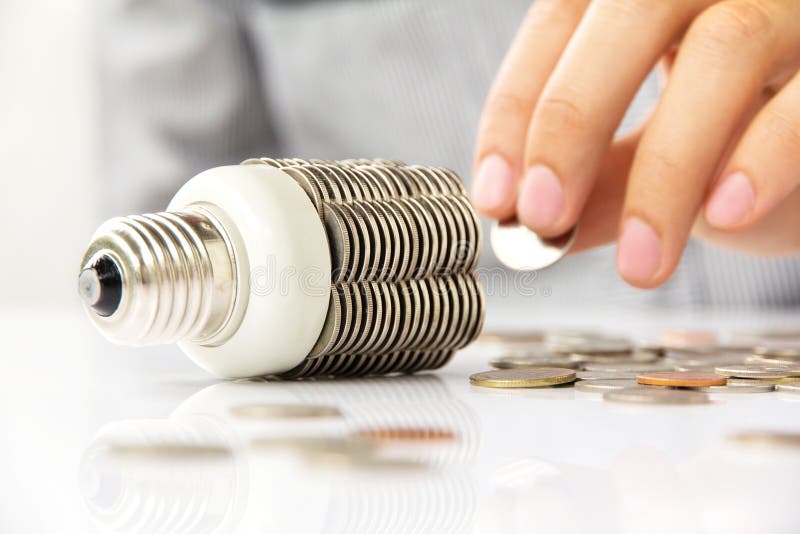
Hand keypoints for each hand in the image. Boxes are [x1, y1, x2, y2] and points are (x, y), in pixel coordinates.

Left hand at [471, 0, 799, 287]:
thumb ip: (599, 180)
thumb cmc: (739, 127)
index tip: (495, 197)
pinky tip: (726, 213)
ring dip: (666, 170)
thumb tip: (528, 228)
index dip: (516, 109)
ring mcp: (790, 4)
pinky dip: (764, 156)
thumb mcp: (654, 149)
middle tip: (543, 218)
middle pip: (631, 12)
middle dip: (572, 121)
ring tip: (640, 262)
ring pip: (725, 49)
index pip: (559, 20)